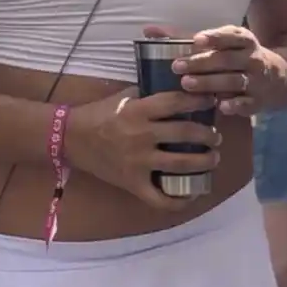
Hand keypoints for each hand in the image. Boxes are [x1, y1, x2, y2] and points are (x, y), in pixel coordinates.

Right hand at [66, 89, 221, 210]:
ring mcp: (138, 162)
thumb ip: (151, 93)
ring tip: (213, 159)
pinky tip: (192, 194)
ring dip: (203, 162)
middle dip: (208, 136)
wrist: (71, 138)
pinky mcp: (132, 183)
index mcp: (139, 111)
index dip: (199, 101)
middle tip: (216, 137)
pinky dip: (179, 200)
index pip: (177, 103)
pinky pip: (159, 198)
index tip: (212, 102)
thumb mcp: (125, 96)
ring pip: (180, 164)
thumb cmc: (100, 114)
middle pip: (186, 134)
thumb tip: (182, 86)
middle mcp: (141, 135)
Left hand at [161, 25, 269, 117]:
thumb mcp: (220, 43)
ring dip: (211, 83)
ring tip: (187, 84)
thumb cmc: (237, 57)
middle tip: (177, 66)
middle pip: (227, 60)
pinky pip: (247, 104)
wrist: (279, 77)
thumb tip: (148, 31)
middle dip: (202, 63)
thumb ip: (184, 38)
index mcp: (243, 40)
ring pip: (234, 81)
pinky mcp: (258, 101)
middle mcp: (252, 58)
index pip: (231, 35)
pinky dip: (235, 105)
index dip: (215, 37)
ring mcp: (256, 80)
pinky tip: (220, 106)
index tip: (197, 39)